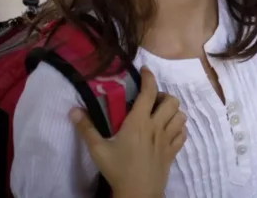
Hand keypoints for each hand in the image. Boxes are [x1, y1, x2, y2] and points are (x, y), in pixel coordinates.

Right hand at [70, 67, 185, 197]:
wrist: (137, 193)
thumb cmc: (117, 170)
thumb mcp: (98, 150)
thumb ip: (86, 129)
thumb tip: (73, 110)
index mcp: (139, 122)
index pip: (149, 92)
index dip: (149, 78)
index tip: (145, 71)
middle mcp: (156, 127)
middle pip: (172, 101)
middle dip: (164, 96)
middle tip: (152, 101)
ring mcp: (168, 139)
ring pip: (181, 115)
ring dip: (173, 112)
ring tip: (161, 115)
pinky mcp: (173, 151)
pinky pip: (183, 133)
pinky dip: (179, 128)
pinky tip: (169, 131)